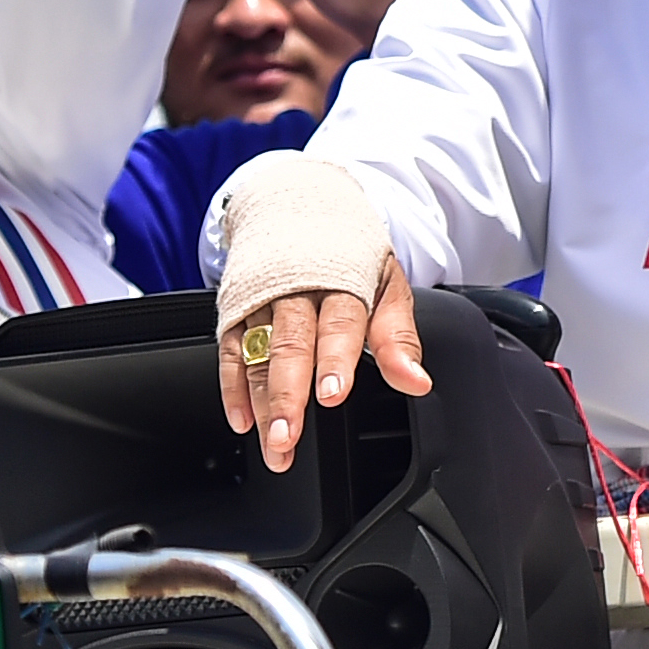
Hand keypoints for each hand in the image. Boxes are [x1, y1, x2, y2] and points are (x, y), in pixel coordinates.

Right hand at [219, 254, 430, 472]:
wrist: (298, 206)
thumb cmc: (347, 256)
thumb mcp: (385, 285)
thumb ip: (399, 337)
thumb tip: (417, 382)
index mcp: (341, 280)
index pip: (339, 323)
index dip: (334, 360)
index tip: (332, 395)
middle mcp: (296, 290)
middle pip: (290, 345)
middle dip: (288, 393)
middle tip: (289, 435)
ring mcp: (262, 300)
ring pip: (258, 355)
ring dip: (261, 402)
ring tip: (273, 442)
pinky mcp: (236, 310)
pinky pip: (230, 352)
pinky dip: (231, 388)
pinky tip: (242, 421)